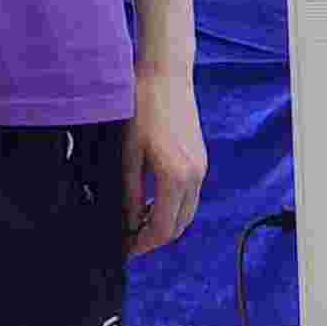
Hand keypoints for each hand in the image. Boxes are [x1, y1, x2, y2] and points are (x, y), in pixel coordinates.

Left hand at [127, 71, 207, 254]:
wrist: (165, 75)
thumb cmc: (142, 109)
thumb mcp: (128, 154)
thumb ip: (130, 193)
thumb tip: (128, 222)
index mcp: (176, 177)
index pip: (164, 228)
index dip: (144, 244)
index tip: (126, 250)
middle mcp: (195, 176)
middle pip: (180, 225)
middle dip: (156, 238)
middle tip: (130, 241)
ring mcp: (201, 167)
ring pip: (187, 212)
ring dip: (166, 223)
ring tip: (138, 224)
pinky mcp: (200, 159)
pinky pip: (190, 195)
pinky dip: (173, 207)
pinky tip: (152, 202)